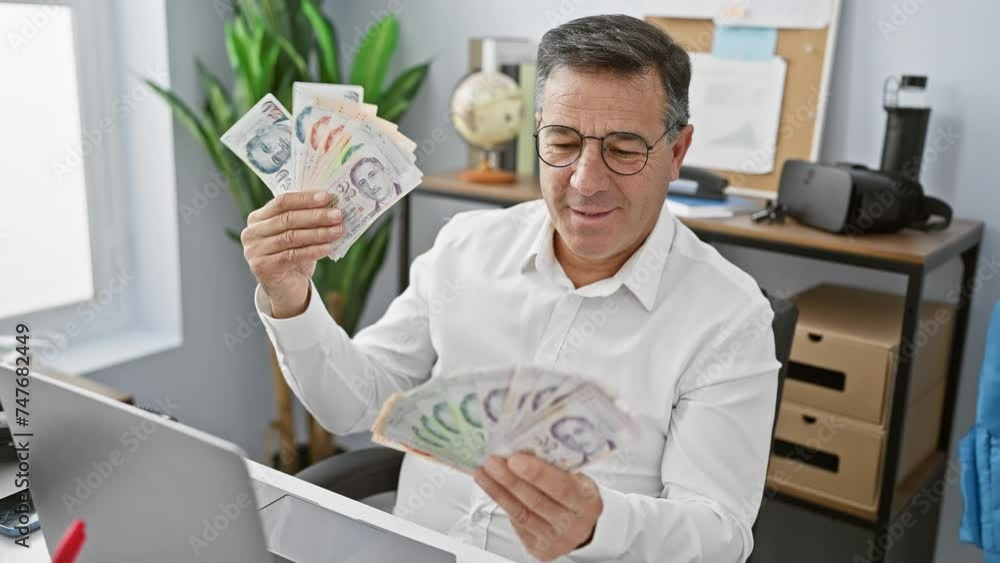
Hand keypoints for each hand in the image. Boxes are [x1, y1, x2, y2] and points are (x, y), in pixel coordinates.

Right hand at [241, 191, 343, 317]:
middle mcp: (252, 232)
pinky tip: (329, 247)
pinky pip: (292, 255)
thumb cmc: (294, 257)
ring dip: (318, 233)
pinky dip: (313, 251)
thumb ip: (307, 219)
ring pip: (291, 237)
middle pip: (288, 219)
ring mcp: (254, 250)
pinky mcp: (262, 267)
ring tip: (338, 230)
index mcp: (258, 218)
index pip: (282, 201)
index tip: (328, 197)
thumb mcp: (298, 234)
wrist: (286, 290)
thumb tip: (332, 205)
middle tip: (338, 215)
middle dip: (316, 216)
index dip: (305, 199)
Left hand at [474, 454, 602, 561]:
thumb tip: (524, 446)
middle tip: (492, 463)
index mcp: (587, 503)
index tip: (514, 459)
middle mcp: (575, 525)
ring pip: (521, 514)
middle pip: (537, 502)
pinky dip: (502, 503)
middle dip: (510, 480)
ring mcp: (556, 540)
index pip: (562, 487)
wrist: (579, 524)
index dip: (537, 474)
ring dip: (498, 492)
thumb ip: (557, 467)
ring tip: (483, 473)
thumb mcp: (576, 478)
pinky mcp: (539, 549)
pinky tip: (491, 488)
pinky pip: (516, 523)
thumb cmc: (575, 494)